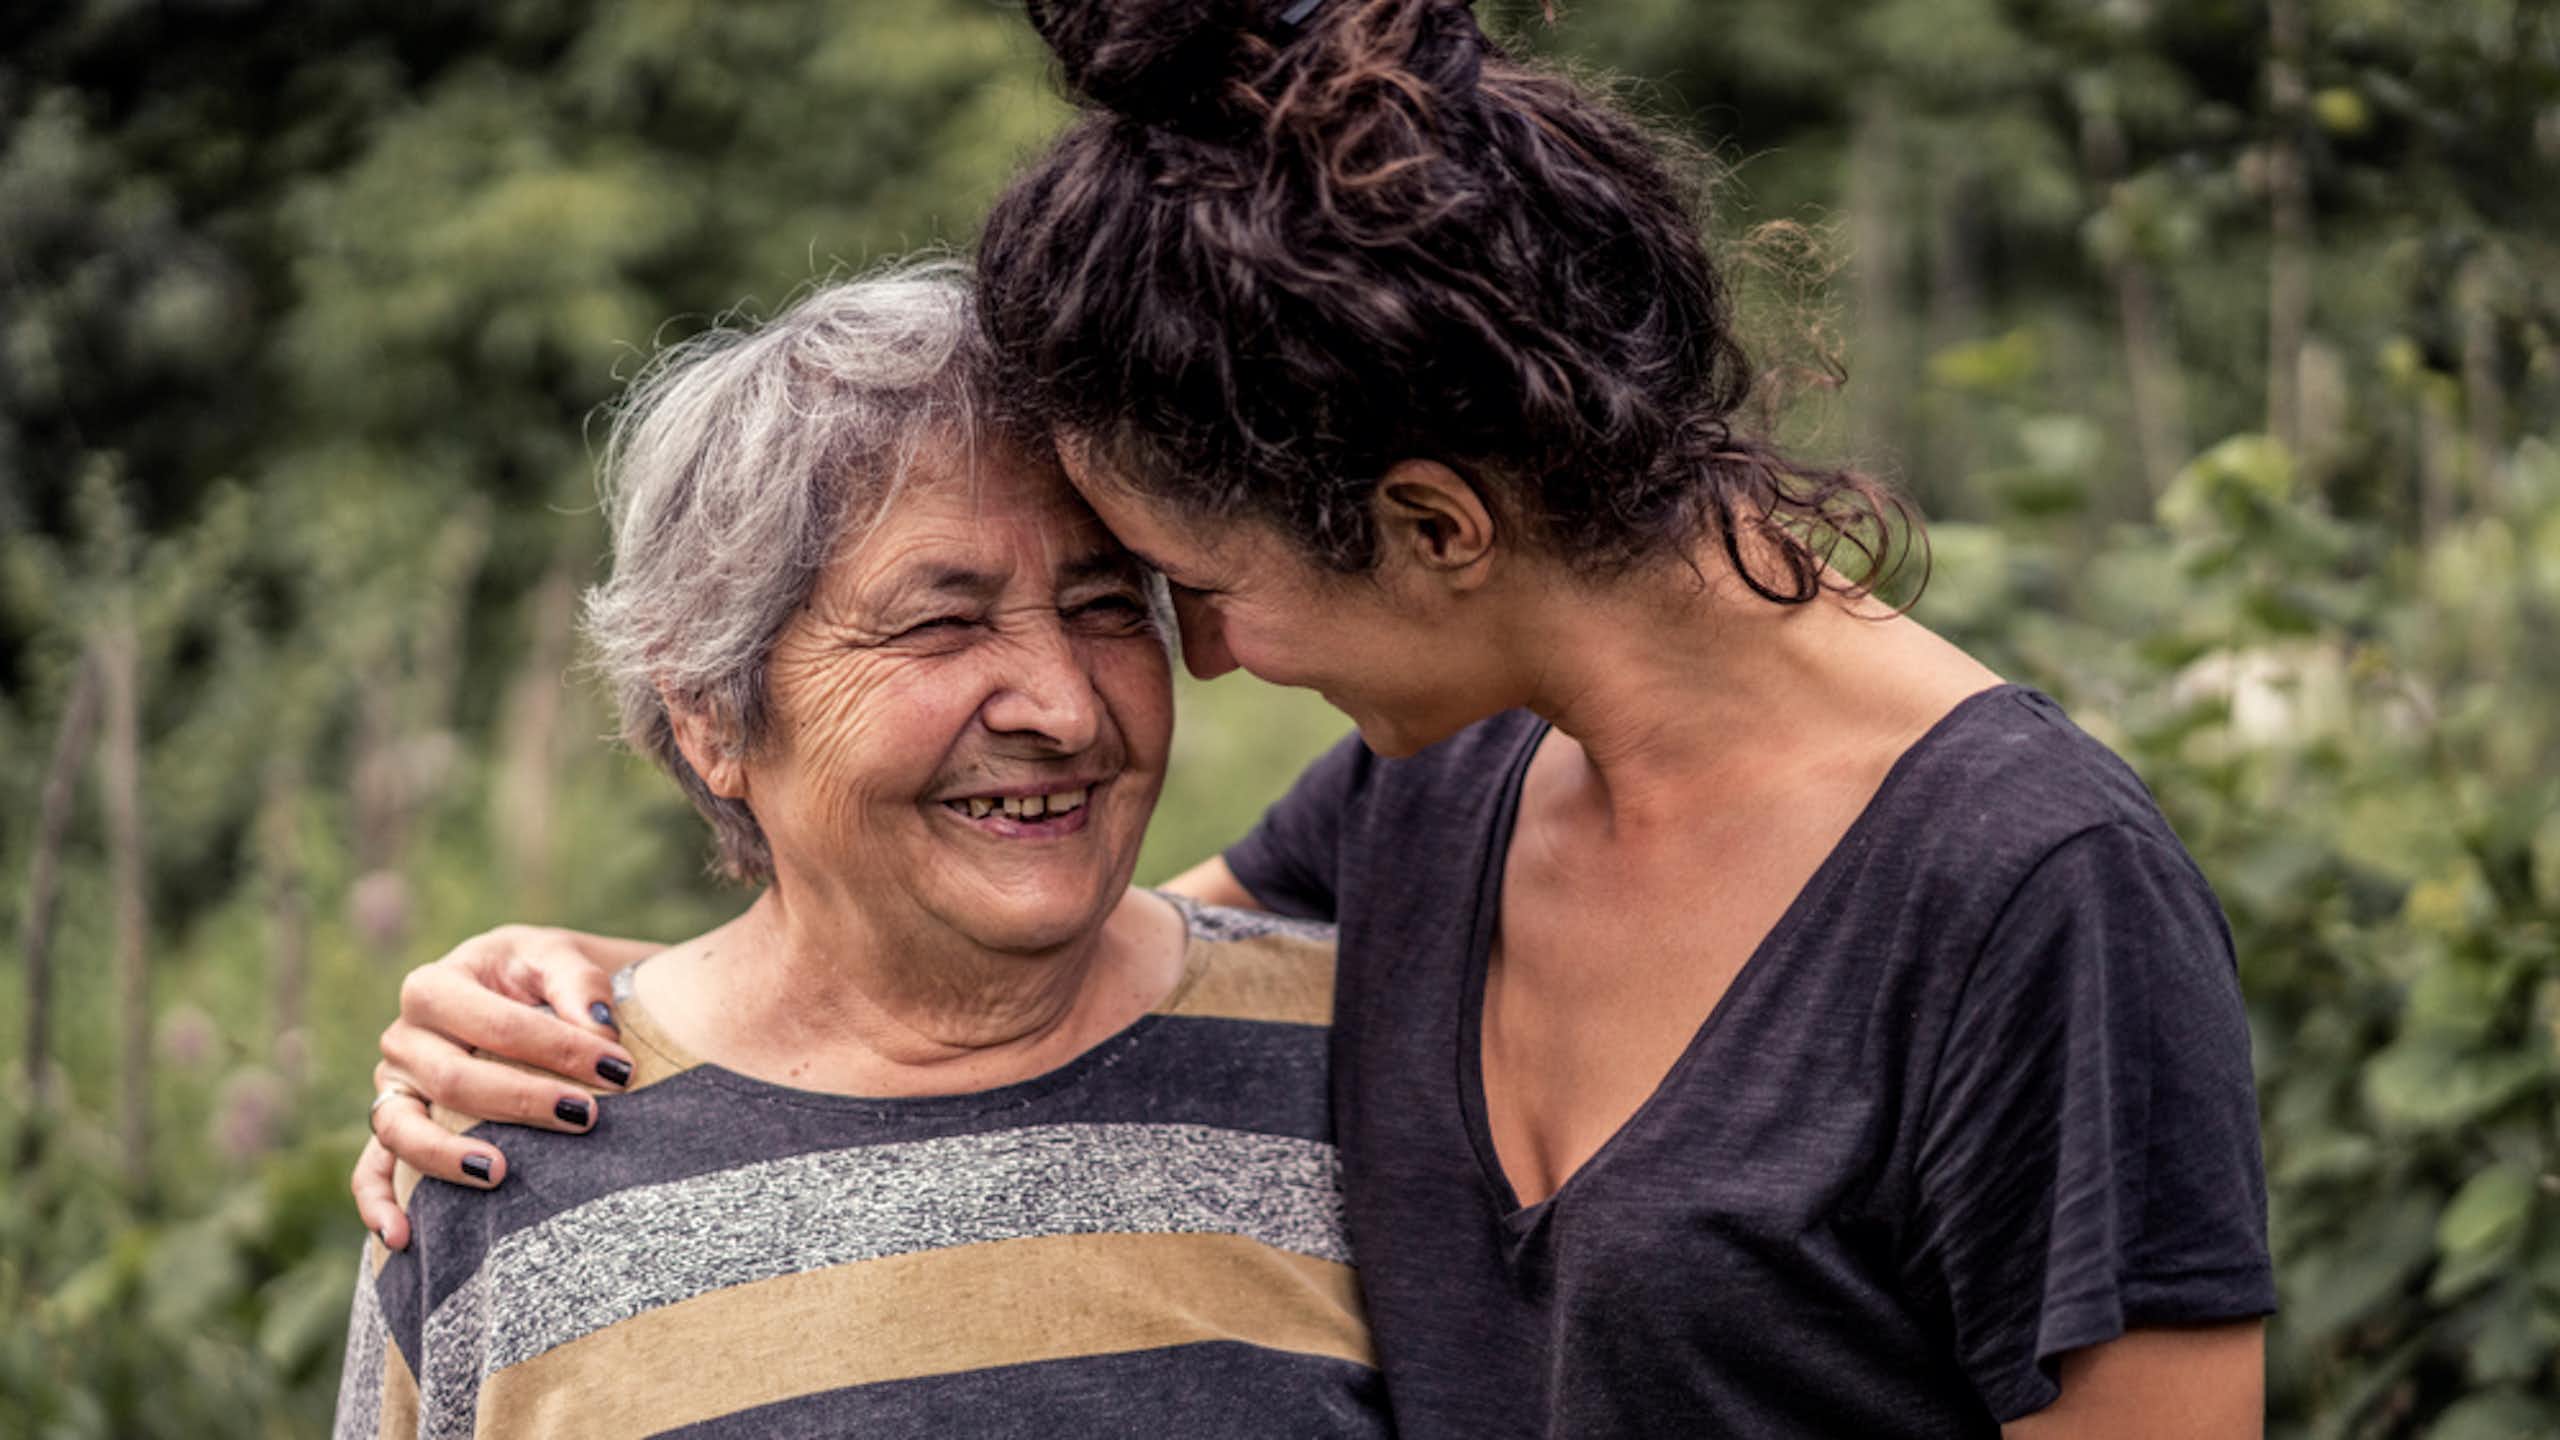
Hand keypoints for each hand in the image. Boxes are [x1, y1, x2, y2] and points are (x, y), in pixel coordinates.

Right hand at [351, 924, 659, 1247]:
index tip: (617, 1070)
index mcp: (437, 984)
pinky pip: (370, 1171)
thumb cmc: (541, 975)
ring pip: (400, 1128)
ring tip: (499, 1174)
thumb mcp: (559, 958)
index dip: (556, 1047)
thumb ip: (578, 984)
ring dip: (445, 1157)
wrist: (519, 989)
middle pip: (451, 1078)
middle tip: (586, 1117)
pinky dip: (377, 1205)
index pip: (492, 1022)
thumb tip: (599, 1030)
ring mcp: (393, 1087)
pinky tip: (405, 1237)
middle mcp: (404, 1038)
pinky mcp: (395, 1127)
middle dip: (521, 1101)